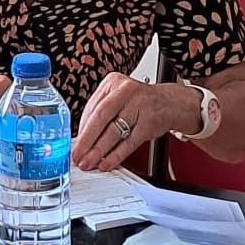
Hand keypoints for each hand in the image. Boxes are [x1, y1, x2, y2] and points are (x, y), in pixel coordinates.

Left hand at [73, 73, 191, 171]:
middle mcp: (126, 91)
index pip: (92, 108)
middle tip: (77, 155)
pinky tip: (106, 163)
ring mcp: (139, 106)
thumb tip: (81, 138)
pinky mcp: (149, 123)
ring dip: (98, 151)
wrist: (170, 103)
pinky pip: (129, 142)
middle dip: (86, 140)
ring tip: (89, 162)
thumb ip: (100, 113)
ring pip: (114, 132)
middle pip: (101, 118)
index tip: (74, 144)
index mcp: (113, 82)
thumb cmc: (139, 101)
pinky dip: (116, 155)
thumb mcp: (118, 97)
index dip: (81, 129)